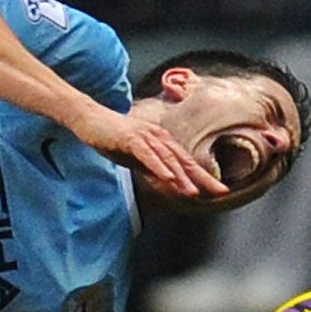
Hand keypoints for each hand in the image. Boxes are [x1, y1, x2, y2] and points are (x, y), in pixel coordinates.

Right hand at [69, 105, 227, 199]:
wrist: (89, 120)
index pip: (186, 162)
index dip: (203, 176)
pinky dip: (158, 166)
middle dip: (203, 177)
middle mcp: (158, 136)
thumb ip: (153, 170)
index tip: (220, 190)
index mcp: (161, 141)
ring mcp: (145, 136)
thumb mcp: (136, 159)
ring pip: (167, 158)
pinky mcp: (130, 138)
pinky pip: (147, 154)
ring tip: (193, 192)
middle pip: (184, 159)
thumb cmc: (112, 138)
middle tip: (220, 191)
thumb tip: (169, 185)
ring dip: (181, 176)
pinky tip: (168, 177)